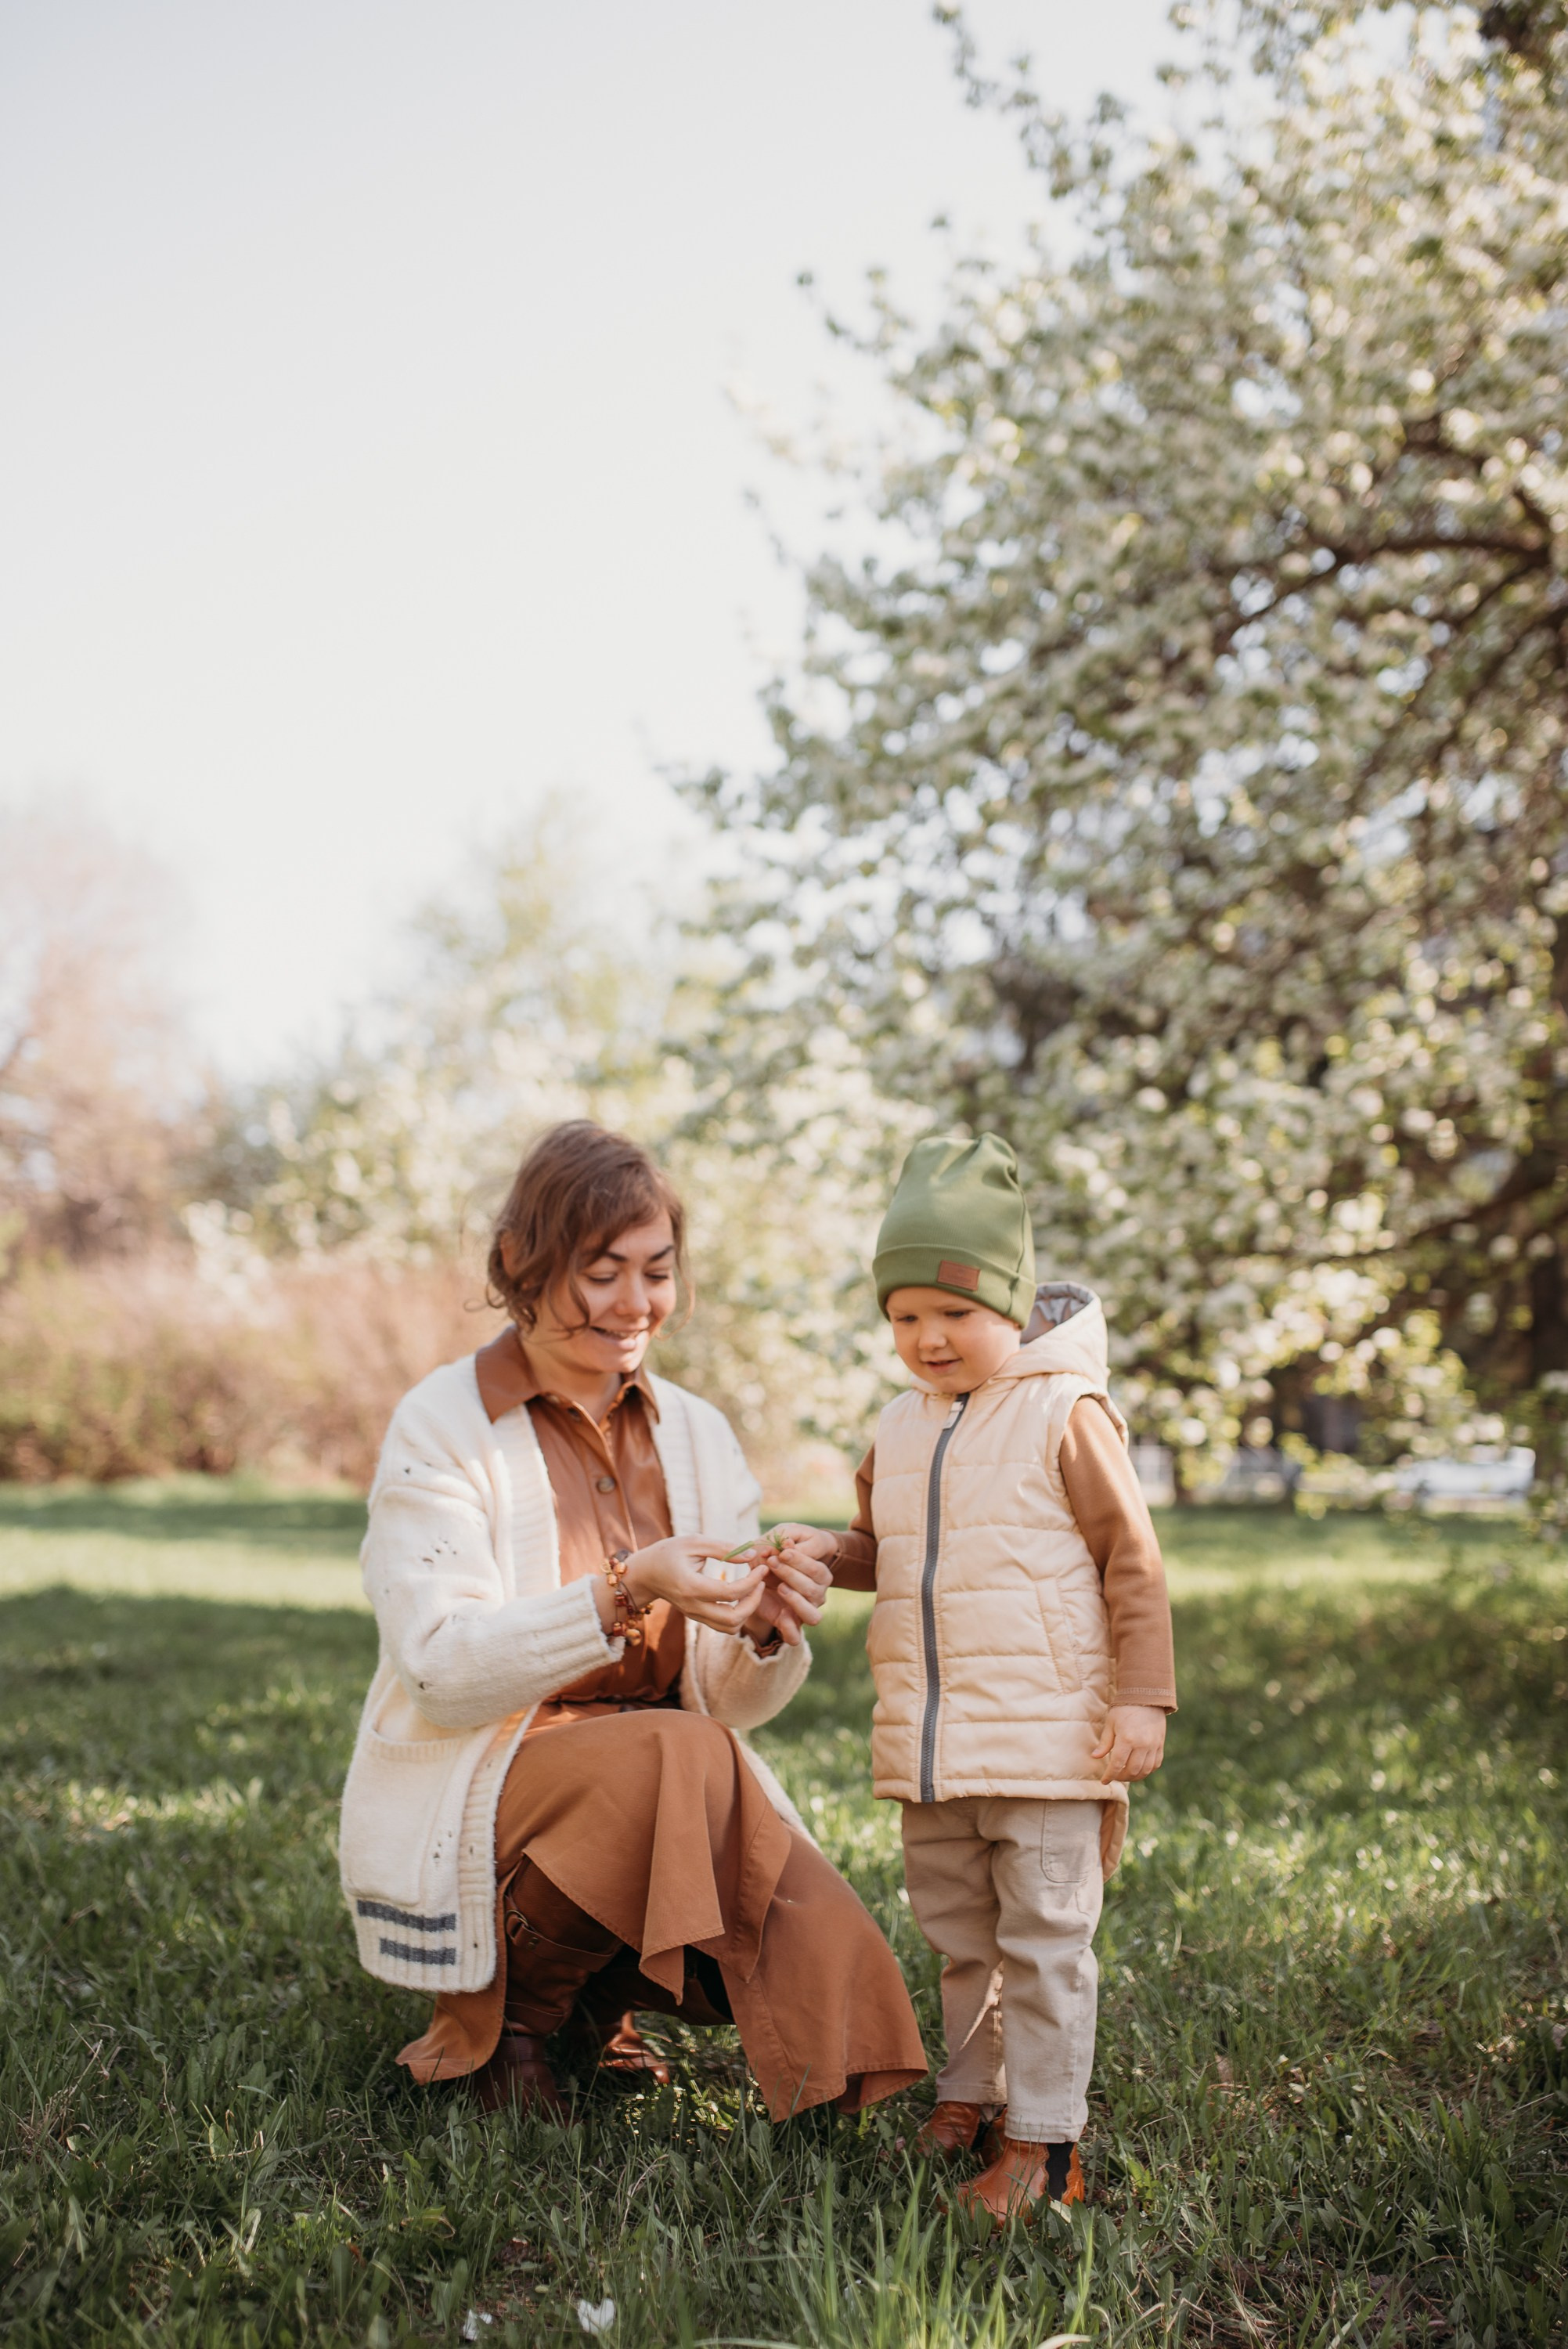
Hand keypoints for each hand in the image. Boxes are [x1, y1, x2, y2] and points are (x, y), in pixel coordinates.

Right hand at [616, 1537, 766, 1635]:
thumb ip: (723, 1548)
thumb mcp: (694, 1542)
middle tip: (760, 1582)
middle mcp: (693, 1606)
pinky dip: (738, 1614)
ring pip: (730, 1628)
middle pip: (733, 1619)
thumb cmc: (667, 1552)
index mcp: (691, 1586)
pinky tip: (741, 1594)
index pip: (730, 1593)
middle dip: (754, 1602)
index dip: (752, 1581)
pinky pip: (723, 1625)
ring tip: (752, 1589)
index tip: (761, 1567)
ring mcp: (695, 1615)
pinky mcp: (697, 1617)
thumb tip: (751, 1555)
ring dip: (747, 1611)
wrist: (644, 1574)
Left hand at [746, 1528, 833, 1647]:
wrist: (756, 1586)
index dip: (800, 1560)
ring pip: (812, 1615)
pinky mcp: (791, 1628)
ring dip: (796, 1600)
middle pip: (814, 1589)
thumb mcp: (771, 1551)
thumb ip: (777, 1545)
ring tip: (780, 1587)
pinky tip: (780, 1616)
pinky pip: (795, 1637)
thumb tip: (784, 1542)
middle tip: (773, 1562)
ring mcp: (807, 1613)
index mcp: (819, 1575)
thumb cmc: (769, 1564)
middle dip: (792, 1574)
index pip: (816, 1569)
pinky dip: (789, 1630)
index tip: (782, 1551)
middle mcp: (818, 1595)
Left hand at [1091, 1704, 1167, 1782]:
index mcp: (1127, 1739)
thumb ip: (1105, 1742)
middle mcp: (1142, 1745)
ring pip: (1145, 1771)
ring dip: (1134, 1777)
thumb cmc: (1125, 1708)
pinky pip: (1155, 1764)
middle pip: (1132, 1771)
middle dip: (1121, 1777)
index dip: (1110, 1776)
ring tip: (1125, 1774)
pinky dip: (1147, 1770)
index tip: (1104, 1781)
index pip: (1117, 1765)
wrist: (1146, 1696)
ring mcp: (1153, 1746)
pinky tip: (1139, 1769)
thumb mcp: (1111, 1723)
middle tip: (1114, 1775)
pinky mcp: (1160, 1745)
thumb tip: (1095, 1757)